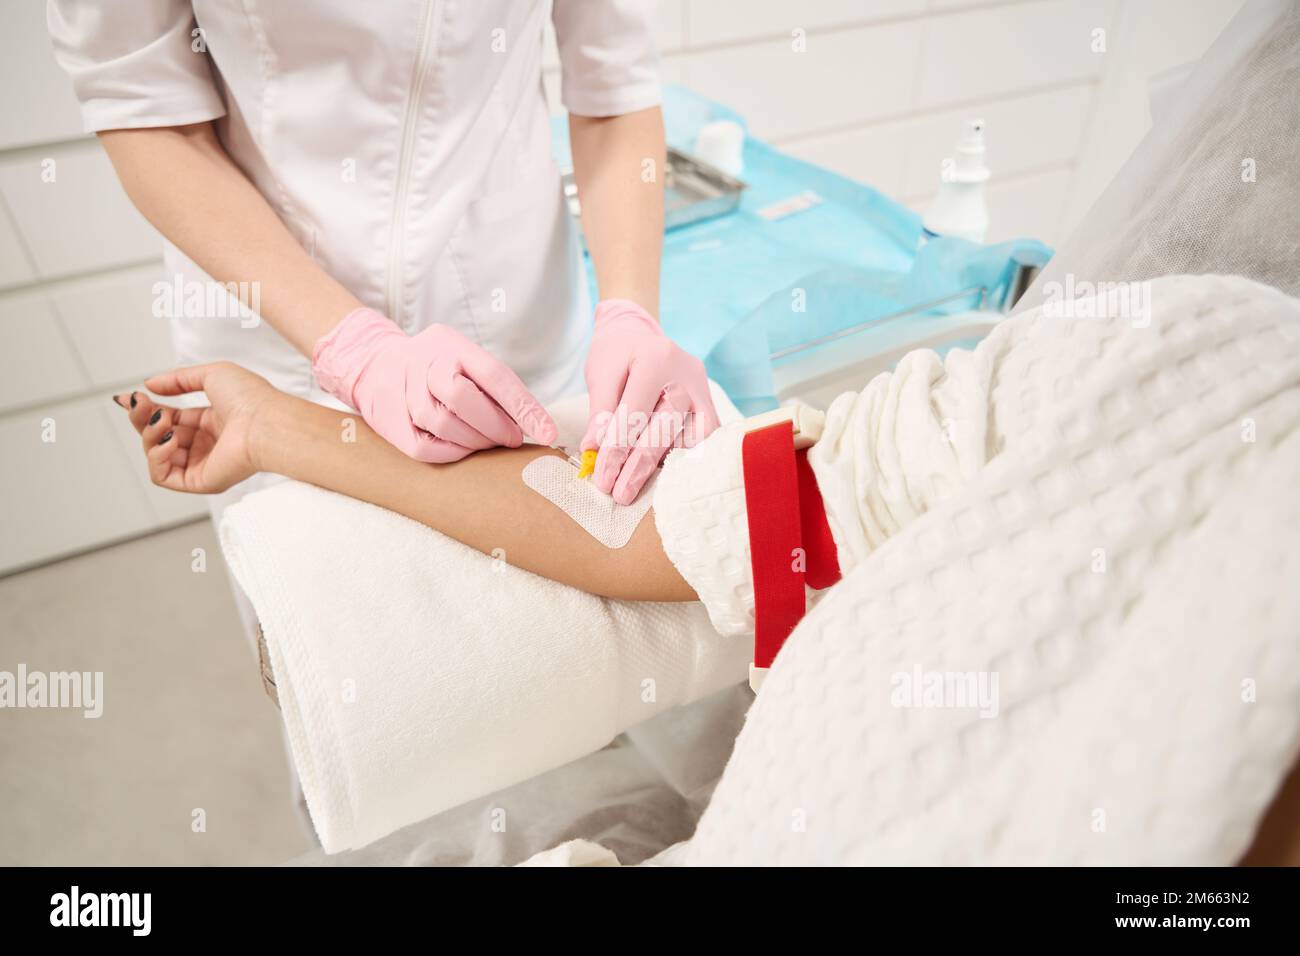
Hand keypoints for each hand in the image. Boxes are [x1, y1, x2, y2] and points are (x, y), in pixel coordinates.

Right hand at [112, 362, 278, 493]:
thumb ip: (179, 378)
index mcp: (212, 423)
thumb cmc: (251, 398)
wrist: (266, 422)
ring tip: (163, 420)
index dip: (147, 408)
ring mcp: (203, 464)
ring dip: (150, 434)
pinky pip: (162, 475)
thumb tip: (150, 384)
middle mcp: (207, 445)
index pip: (170, 418)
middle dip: (143, 418)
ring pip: (156, 455)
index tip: (129, 397)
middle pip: (159, 436)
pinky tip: (171, 440)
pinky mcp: (201, 482)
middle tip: (139, 403)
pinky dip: (157, 456)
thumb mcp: (211, 375)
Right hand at [311, 308, 556, 462]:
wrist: (373, 364)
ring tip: (488, 444)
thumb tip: (537, 423)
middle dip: (495, 425)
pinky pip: (424, 447)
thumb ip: (494, 386)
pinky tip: (463, 450)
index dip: (524, 406)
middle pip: (462, 397)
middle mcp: (424, 363)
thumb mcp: (464, 359)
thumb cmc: (436, 368)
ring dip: (474, 441)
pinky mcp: (390, 421)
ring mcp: (403, 391)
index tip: (548, 432)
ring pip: (442, 423)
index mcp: (451, 345)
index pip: (493, 374)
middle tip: (512, 439)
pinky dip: (451, 453)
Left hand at [581, 299, 720, 503]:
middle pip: (664, 431)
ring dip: (663, 468)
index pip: (634, 415)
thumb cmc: (617, 354)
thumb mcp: (601, 375)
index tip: (602, 479)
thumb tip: (595, 451)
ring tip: (638, 488)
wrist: (639, 334)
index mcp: (656, 359)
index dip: (616, 452)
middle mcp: (686, 375)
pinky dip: (685, 458)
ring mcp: (703, 390)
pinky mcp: (710, 404)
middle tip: (618, 494)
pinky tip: (665, 475)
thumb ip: (600, 413)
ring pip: (689, 439)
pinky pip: (704, 439)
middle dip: (638, 468)